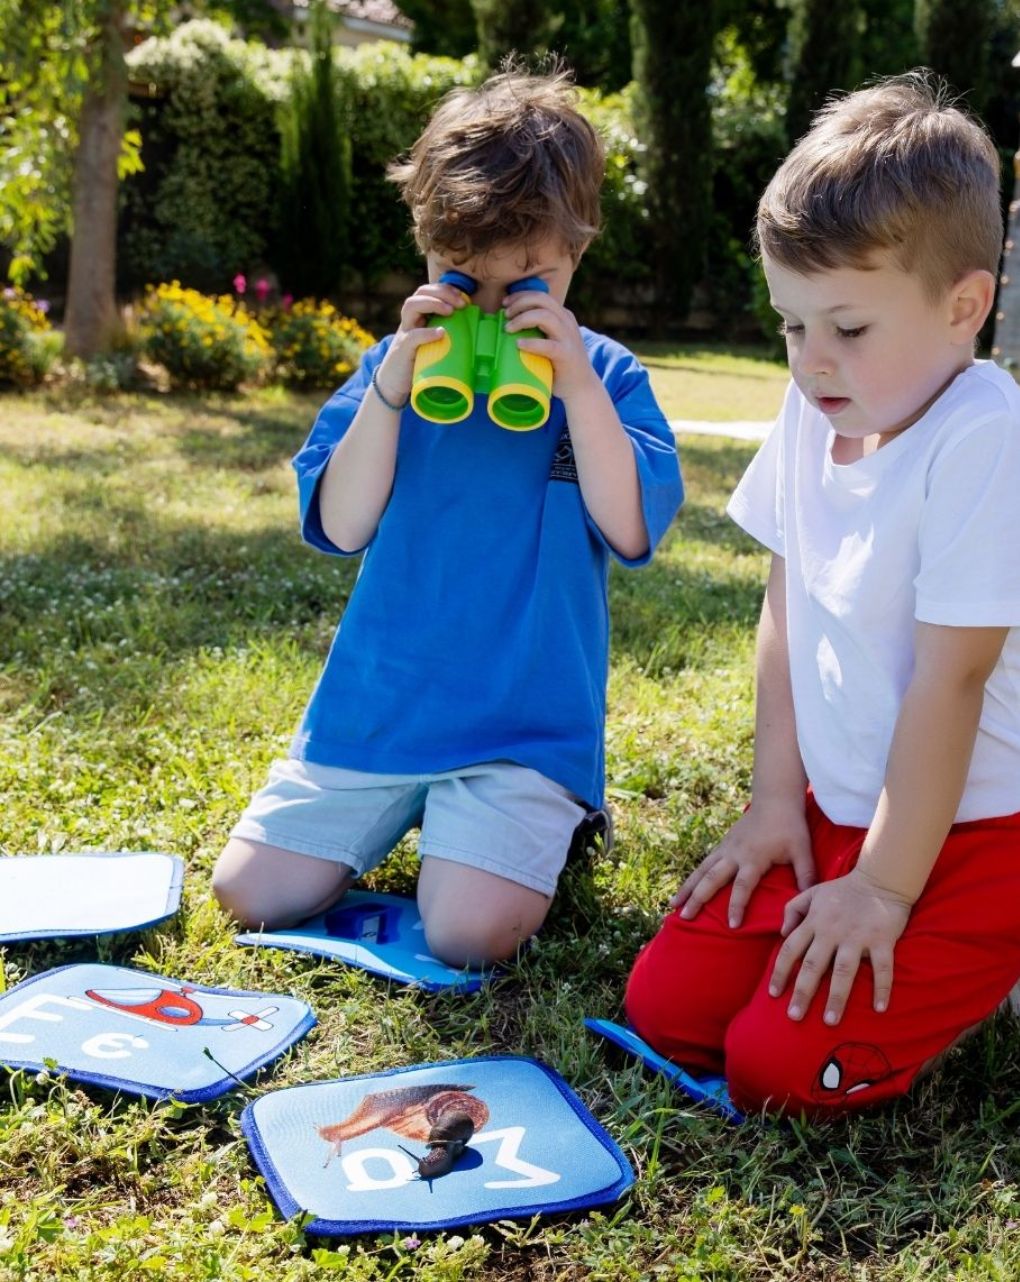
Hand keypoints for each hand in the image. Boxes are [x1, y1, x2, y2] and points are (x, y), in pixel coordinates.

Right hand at [375, 279, 468, 404]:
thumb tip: (475, 330)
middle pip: (420, 293)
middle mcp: (410, 320)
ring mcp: (405, 333)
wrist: (394, 381)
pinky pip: (412, 337)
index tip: (464, 297)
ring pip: (411, 307)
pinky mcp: (403, 349)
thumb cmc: (418, 360)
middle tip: (461, 303)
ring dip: (432, 303)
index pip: (429, 290)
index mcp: (418, 316)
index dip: (446, 289)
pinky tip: (440, 333)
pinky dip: (426, 333)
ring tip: (450, 311)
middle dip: (442, 293)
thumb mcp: (432, 342)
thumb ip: (446, 332)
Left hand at [502, 288, 597, 400]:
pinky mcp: (566, 355)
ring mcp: (568, 338)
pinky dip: (531, 343)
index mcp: (562, 316)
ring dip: (523, 319)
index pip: (541, 296)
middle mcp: (566, 322)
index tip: (505, 303)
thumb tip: (507, 324)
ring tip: (508, 329)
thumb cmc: (558, 364)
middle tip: (505, 314)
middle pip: (543, 300)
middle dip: (521, 302)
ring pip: (545, 316)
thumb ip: (537, 330)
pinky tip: (519, 345)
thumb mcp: (550, 339)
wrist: (580, 387)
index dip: (521, 295)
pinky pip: (548, 345)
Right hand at [672, 800, 814, 927]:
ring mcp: (725, 848)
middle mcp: (734, 854)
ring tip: (673, 905)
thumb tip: (809, 901)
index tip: (732, 926)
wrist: (775, 800)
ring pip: (701, 870)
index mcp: (754, 858)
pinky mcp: (723, 845)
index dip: (737, 906)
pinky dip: (692, 877)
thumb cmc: (790, 827)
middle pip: (711, 879)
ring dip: (687, 888)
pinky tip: (684, 889)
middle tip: (685, 917)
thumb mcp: (802, 851)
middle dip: (697, 899)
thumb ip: (806, 876)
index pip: (742, 886)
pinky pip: (704, 864)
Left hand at [769, 868, 912, 1024]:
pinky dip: (882, 988)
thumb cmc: (843, 889)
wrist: (880, 878)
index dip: (780, 972)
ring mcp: (857, 937)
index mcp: (814, 922)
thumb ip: (793, 910)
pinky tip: (879, 1009)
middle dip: (802, 992)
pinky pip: (882, 968)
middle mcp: (832, 931)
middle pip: (812, 965)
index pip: (790, 949)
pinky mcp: (882, 940)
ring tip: (830, 1021)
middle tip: (794, 1017)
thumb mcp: (812, 892)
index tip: (773, 994)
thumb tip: (782, 933)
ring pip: (843, 971)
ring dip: (836, 997)